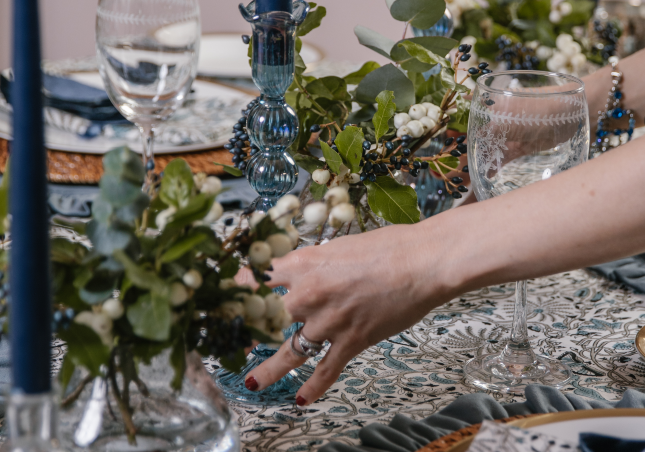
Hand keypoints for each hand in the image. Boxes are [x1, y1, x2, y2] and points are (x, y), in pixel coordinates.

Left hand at [239, 218, 448, 404]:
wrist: (422, 262)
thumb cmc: (388, 246)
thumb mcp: (339, 246)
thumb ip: (314, 262)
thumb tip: (300, 272)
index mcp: (303, 262)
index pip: (255, 277)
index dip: (236, 289)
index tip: (222, 297)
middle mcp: (308, 294)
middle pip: (264, 319)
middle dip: (247, 331)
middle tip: (230, 342)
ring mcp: (328, 322)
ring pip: (288, 352)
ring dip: (269, 370)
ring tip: (252, 381)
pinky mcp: (350, 342)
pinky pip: (324, 372)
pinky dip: (312, 389)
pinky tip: (300, 399)